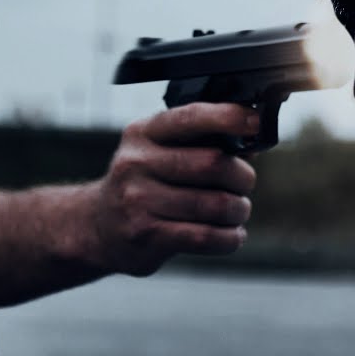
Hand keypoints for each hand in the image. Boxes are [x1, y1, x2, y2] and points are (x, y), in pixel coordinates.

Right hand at [89, 102, 258, 275]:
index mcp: (143, 133)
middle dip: (242, 177)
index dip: (228, 117)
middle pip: (212, 164)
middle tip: (244, 185)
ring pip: (215, 204)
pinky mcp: (146, 235)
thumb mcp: (161, 151)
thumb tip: (252, 139)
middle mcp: (136, 163)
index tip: (255, 123)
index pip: (191, 117)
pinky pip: (205, 236)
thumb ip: (203, 142)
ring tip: (237, 212)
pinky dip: (229, 237)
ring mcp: (137, 201)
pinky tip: (230, 235)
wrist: (98, 226)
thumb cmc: (144, 184)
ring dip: (238, 210)